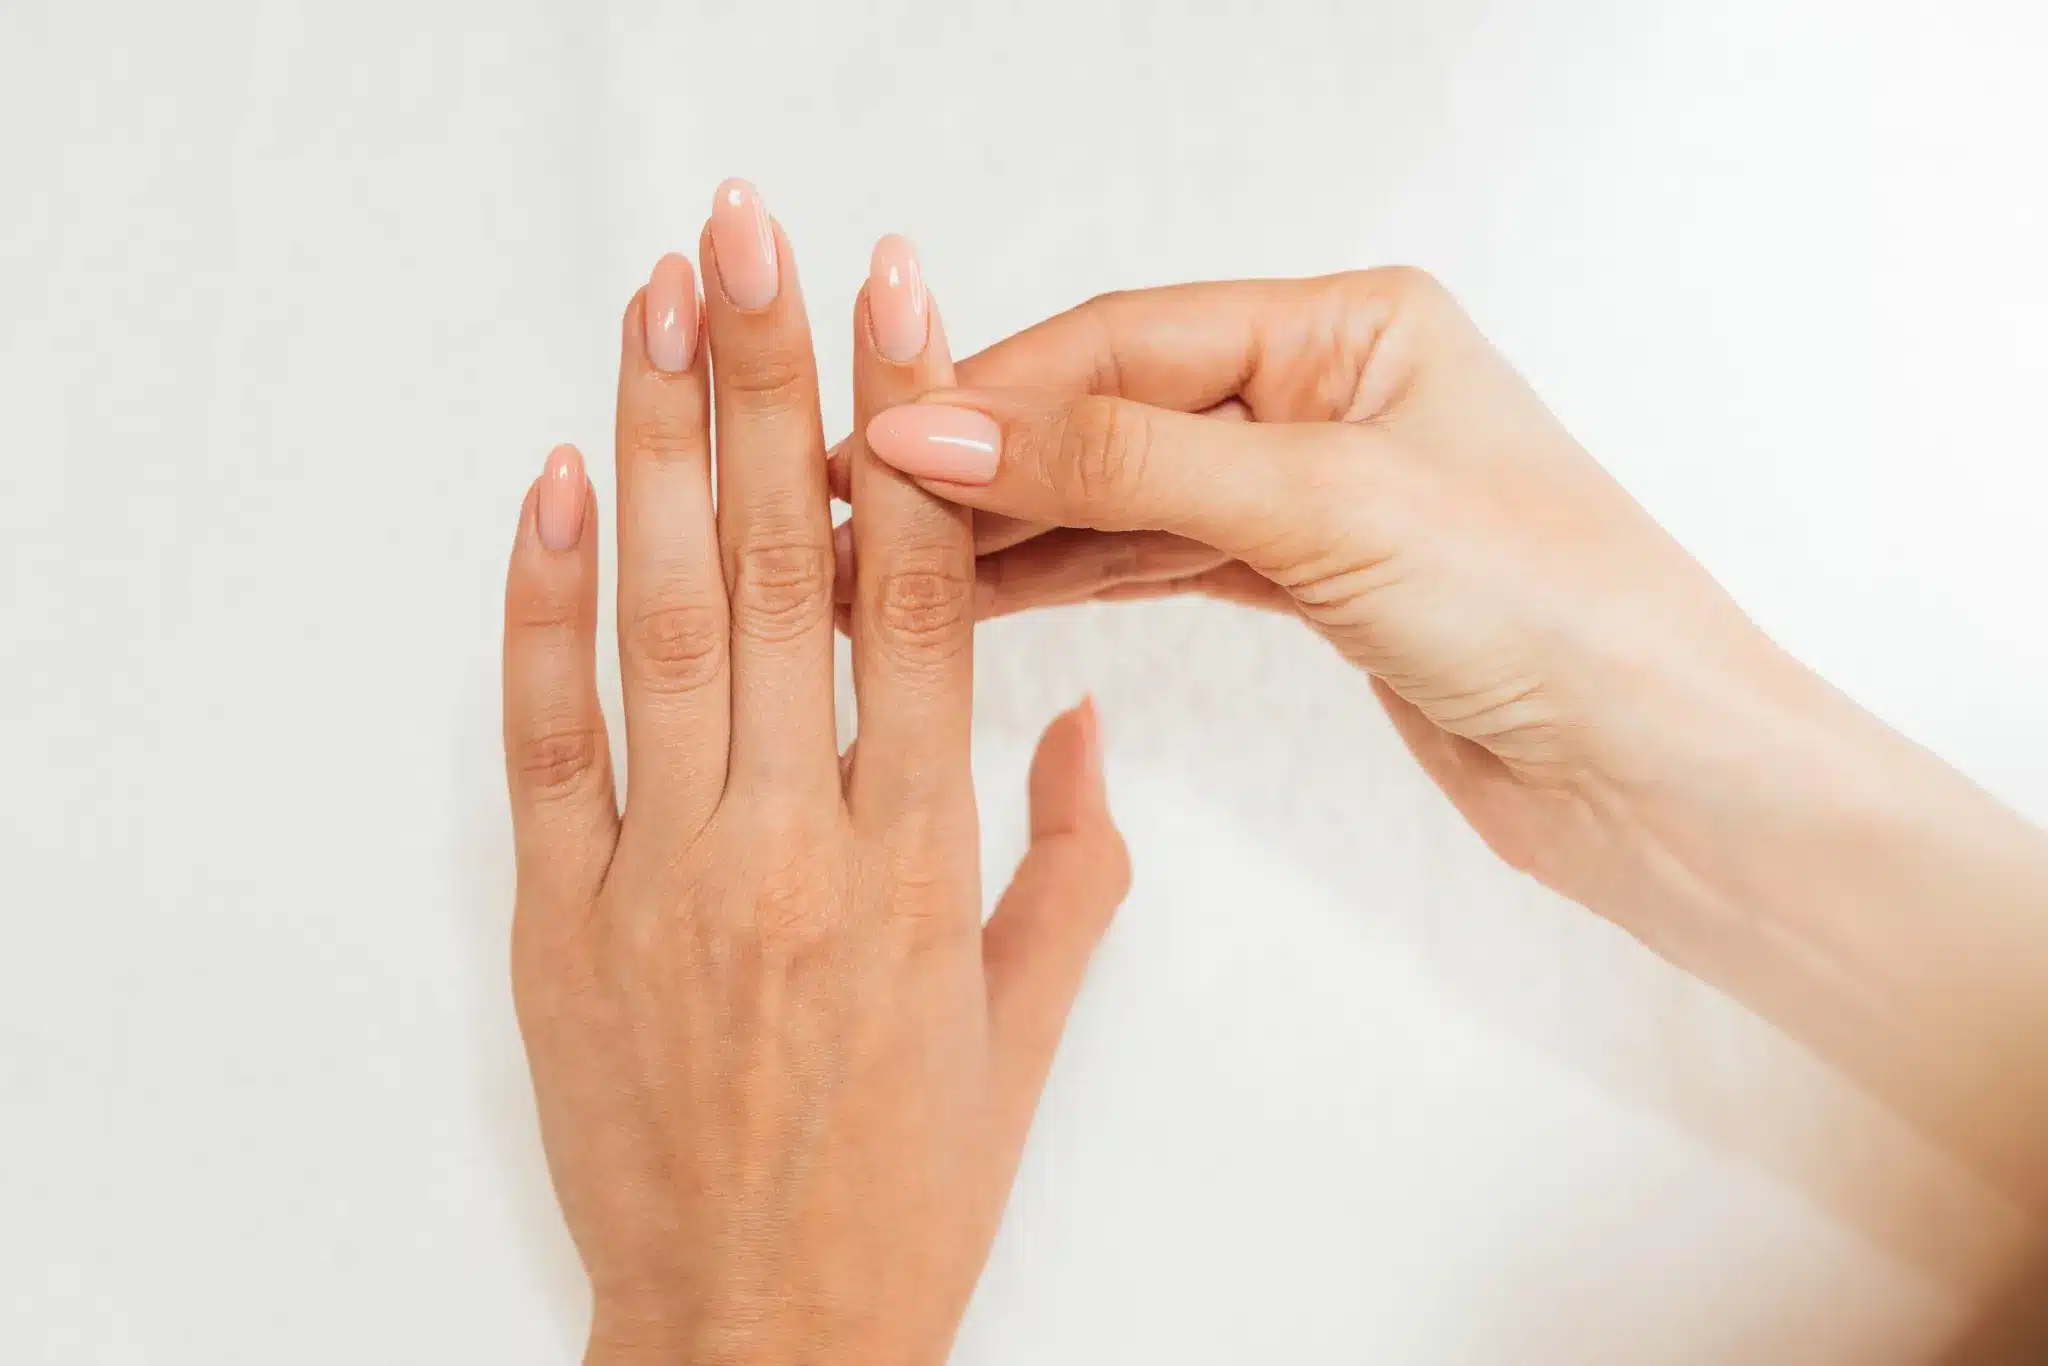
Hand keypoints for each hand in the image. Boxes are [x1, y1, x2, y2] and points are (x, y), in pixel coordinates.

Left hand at [500, 184, 1127, 1364]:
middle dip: (772, 382)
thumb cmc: (903, 1191)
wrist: (759, 1334)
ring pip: (667, 621)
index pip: (926, 603)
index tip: (905, 306)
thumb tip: (1080, 720)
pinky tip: (557, 481)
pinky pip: (549, 735)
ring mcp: (664, 876)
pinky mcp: (562, 917)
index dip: (920, 441)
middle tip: (752, 238)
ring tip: (658, 303)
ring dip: (661, 446)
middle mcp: (795, 847)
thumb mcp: (1025, 1032)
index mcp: (923, 867)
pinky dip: (544, 601)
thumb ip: (1071, 863)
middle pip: (787, 569)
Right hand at [851, 271, 2047, 1213]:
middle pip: (1114, 409)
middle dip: (987, 462)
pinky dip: (1073, 574)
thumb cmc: (1552, 609)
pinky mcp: (1307, 580)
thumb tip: (942, 423)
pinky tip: (982, 592)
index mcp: (1350, 324)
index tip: (875, 442)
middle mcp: (1326, 391)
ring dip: (1012, 529)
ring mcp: (1313, 489)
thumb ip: (1123, 460)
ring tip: (891, 568)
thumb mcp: (1322, 506)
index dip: (993, 392)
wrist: (1661, 776)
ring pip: (1126, 491)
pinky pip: (1159, 557)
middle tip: (857, 518)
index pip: (1126, 340)